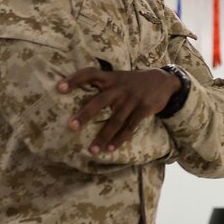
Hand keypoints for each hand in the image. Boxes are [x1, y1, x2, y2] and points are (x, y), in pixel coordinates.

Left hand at [58, 67, 179, 153]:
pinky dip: (120, 139)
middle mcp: (119, 88)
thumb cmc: (135, 81)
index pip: (89, 74)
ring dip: (103, 136)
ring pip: (115, 120)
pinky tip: (111, 148)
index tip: (59, 88)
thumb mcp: (119, 77)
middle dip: (85, 114)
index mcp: (111, 78)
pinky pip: (130, 127)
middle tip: (71, 127)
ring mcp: (132, 99)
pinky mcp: (144, 108)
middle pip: (99, 101)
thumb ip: (103, 83)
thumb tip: (79, 94)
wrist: (165, 80)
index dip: (74, 79)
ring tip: (92, 150)